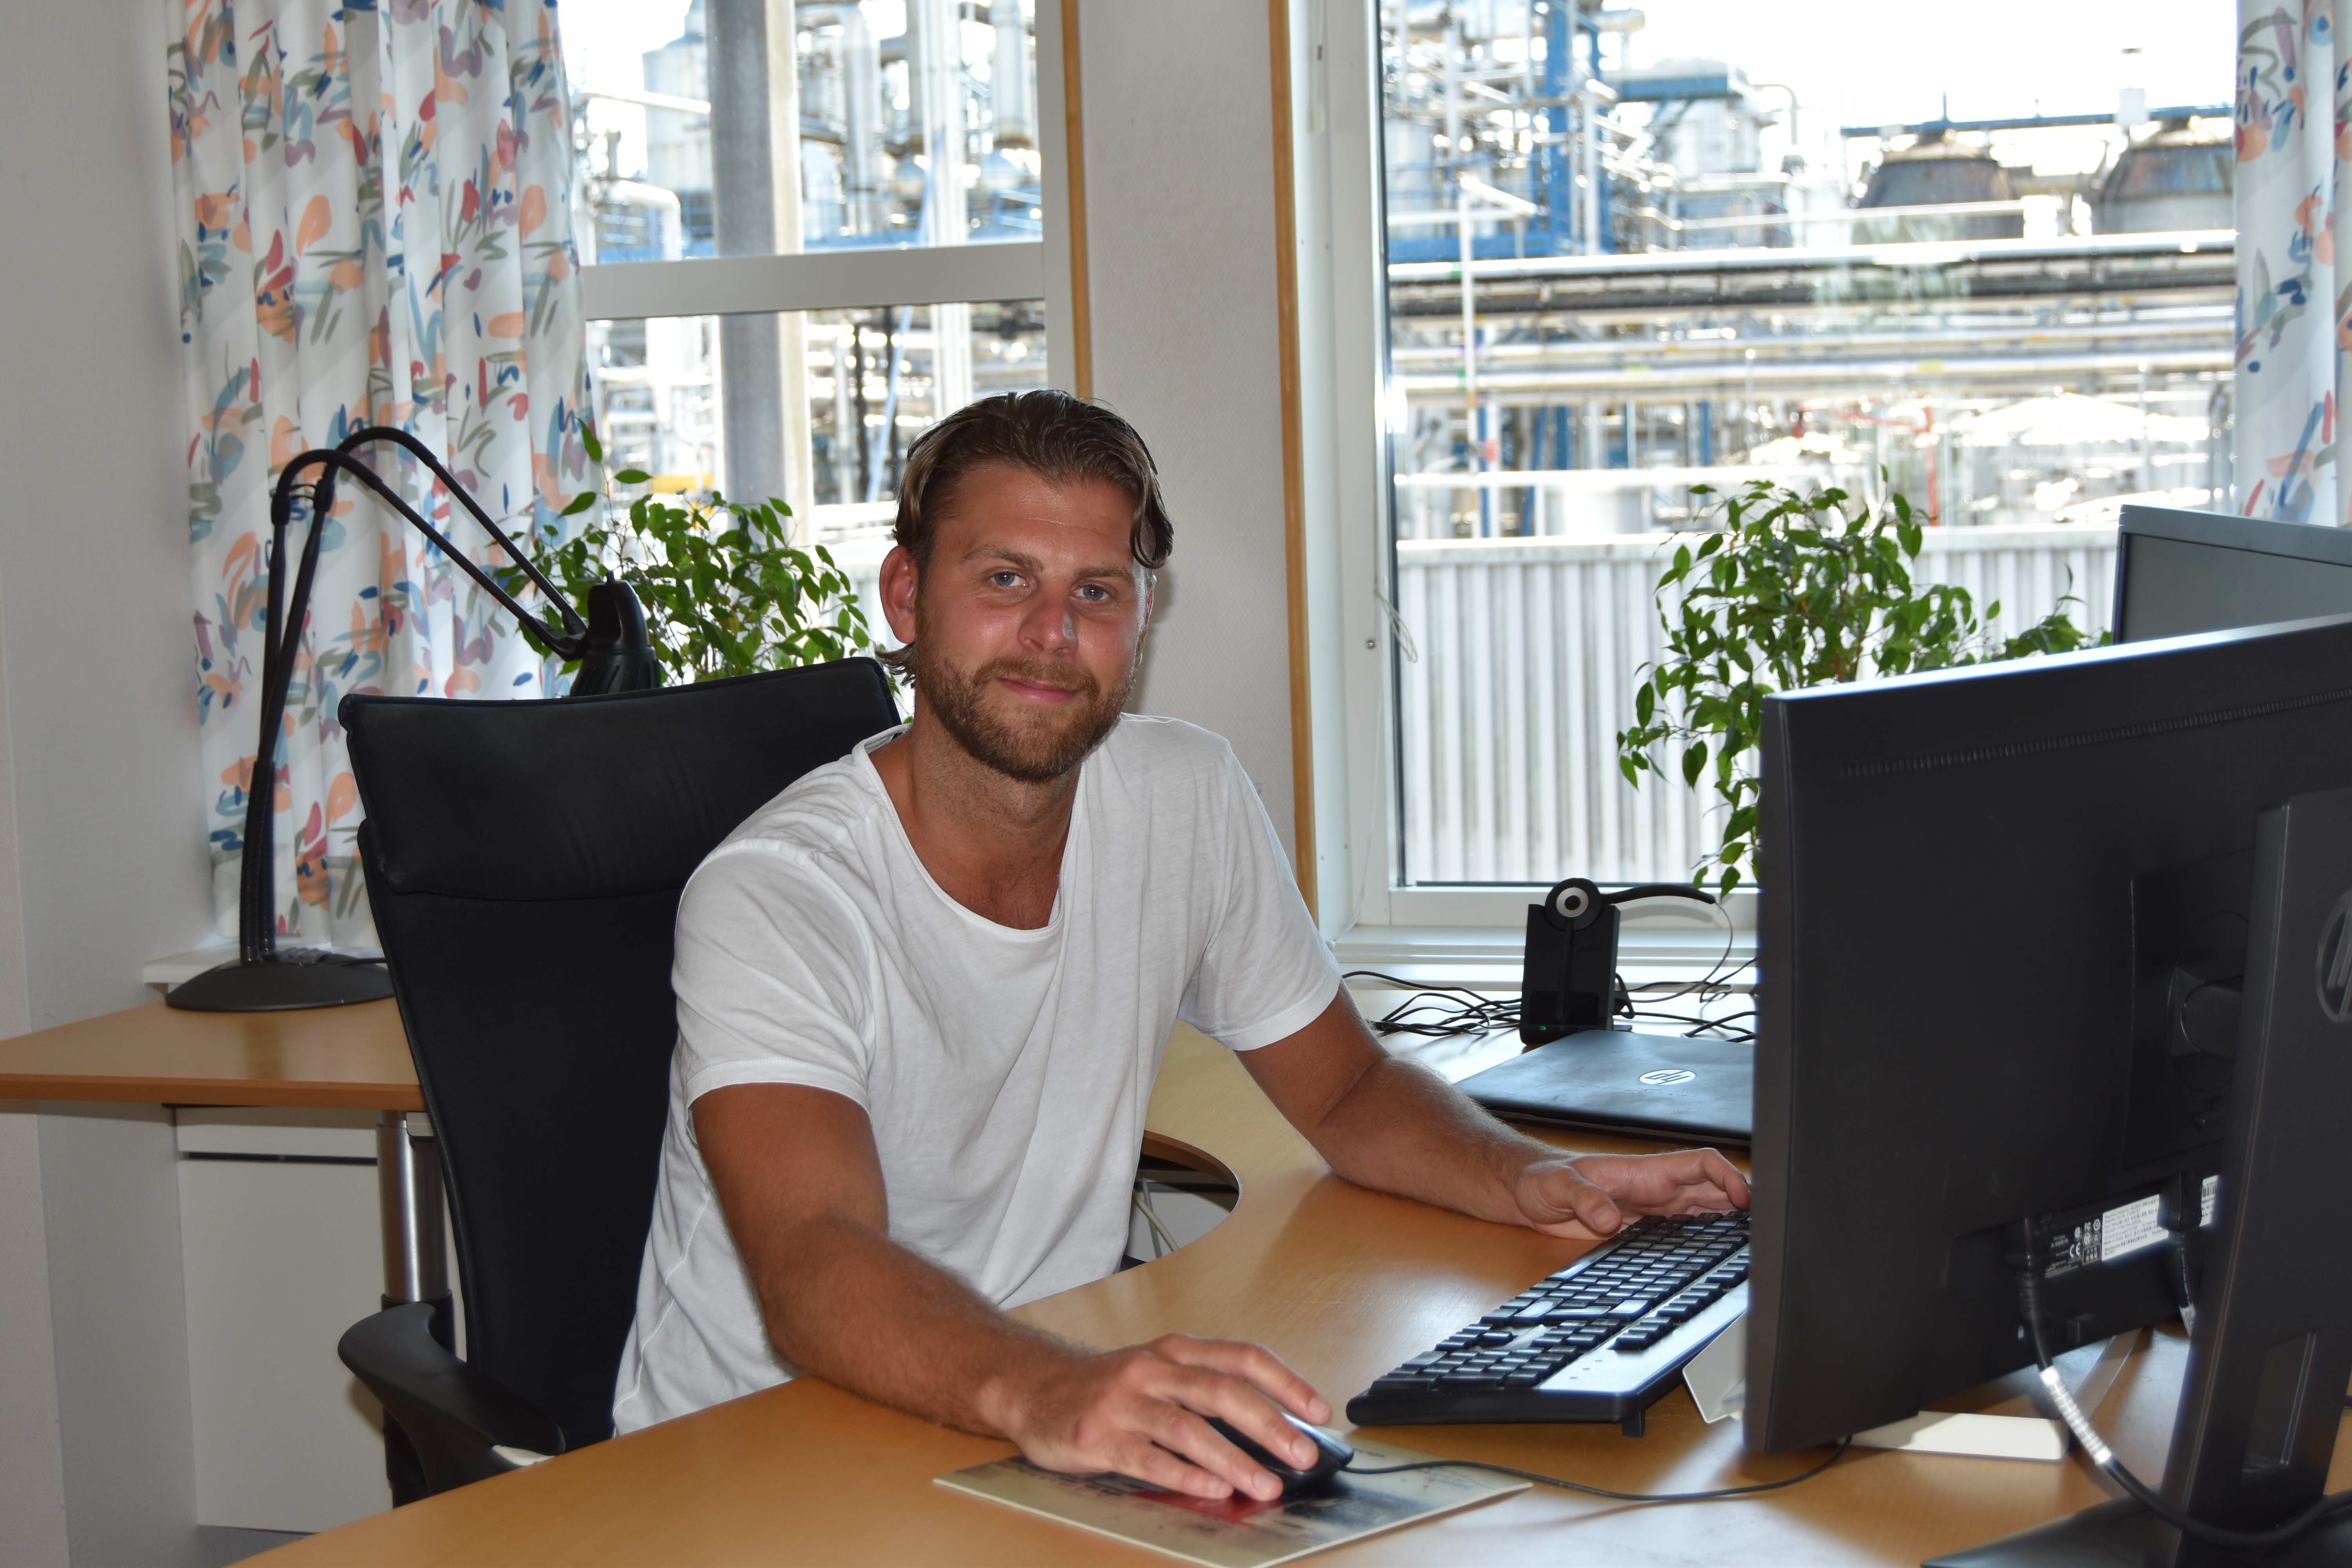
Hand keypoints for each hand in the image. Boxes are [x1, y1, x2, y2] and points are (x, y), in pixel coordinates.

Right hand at [976, 1333, 1332, 1500]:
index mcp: (1174, 1351)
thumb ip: (1202, 1393)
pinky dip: (1186, 1475)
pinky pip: (1150, 1458)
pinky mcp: (1099, 1436)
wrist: (1032, 1387)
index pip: (1242, 1357)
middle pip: (1223, 1391)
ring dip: (1234, 1460)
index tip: (1319, 1409)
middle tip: (1302, 1455)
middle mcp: (1152, 1370)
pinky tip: (1213, 1491)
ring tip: (1265, 1485)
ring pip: (1190, 1428)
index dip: (1285, 1382)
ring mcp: (1124, 1403)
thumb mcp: (1156, 1373)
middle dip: (1270, 1425)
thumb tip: (1268, 1430)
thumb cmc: (1106, 1387)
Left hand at [1512, 1148, 1748, 1238]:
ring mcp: (1655, 1209)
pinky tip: (1717, 1255)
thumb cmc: (1542, 1179)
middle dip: (1744, 1204)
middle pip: (1717, 1190)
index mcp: (1646, 1172)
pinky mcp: (1647, 1229)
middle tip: (1762, 1230)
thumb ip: (1583, 1199)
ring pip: (1709, 1211)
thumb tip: (1607, 1218)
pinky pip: (1688, 1232)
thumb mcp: (1558, 1186)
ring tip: (1751, 1244)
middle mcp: (1658, 1189)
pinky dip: (1707, 1241)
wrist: (1529, 1194)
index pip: (1702, 1164)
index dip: (1729, 1177)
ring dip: (1730, 1223)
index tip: (1743, 1201)